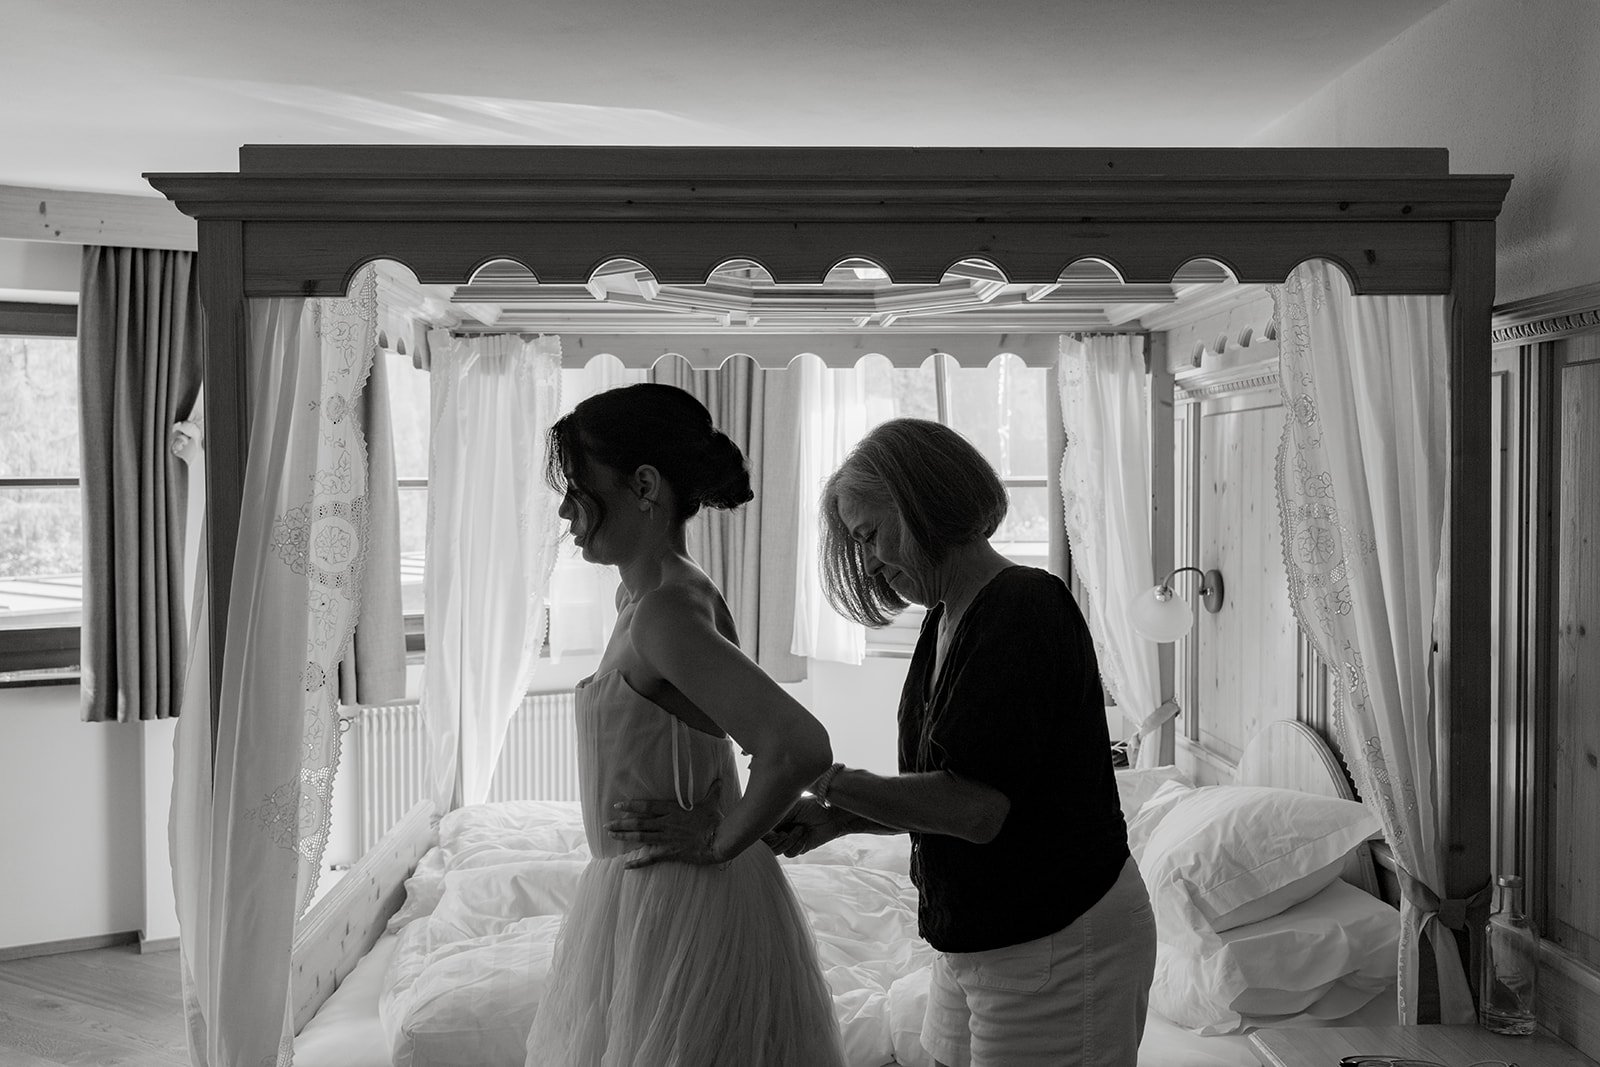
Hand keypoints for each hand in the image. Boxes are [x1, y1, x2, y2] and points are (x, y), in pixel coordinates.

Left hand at [607, 777, 727, 869]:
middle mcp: (666, 824)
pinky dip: (638, 863)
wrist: (718, 840)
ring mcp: (666, 839)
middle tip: (606, 825)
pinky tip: (626, 866)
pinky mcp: (670, 853)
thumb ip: (712, 791)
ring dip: (624, 837)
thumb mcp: (712, 802)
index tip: (617, 806)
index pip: (646, 806)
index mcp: (673, 810)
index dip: (630, 806)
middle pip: (638, 823)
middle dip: (621, 824)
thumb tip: (720, 780)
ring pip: (641, 837)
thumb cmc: (714, 820)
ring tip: (611, 836)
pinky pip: (651, 858)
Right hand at [762, 796, 847, 857]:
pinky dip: (798, 844)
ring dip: (789, 841)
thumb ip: (773, 815)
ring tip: (800, 828)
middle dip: (775, 840)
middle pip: (765, 844)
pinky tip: (805, 835)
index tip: (771, 830)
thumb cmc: (813, 806)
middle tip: (786, 832)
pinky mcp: (797, 848)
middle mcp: (778, 828)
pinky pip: (789, 853)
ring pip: (776, 850)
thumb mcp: (790, 806)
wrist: (833, 815)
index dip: (760, 833)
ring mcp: (787, 839)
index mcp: (773, 817)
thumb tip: (759, 826)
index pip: (758, 830)